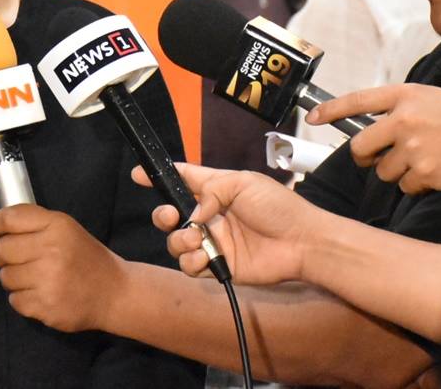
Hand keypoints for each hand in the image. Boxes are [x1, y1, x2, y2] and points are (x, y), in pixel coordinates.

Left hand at [0, 205, 124, 332]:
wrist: (114, 292)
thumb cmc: (85, 257)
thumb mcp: (63, 229)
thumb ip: (26, 228)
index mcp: (56, 225)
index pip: (9, 219)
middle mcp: (51, 250)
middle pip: (2, 249)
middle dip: (0, 254)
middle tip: (12, 258)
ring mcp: (48, 281)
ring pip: (5, 277)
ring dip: (13, 278)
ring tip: (33, 277)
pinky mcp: (46, 307)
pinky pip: (15, 301)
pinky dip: (22, 298)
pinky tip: (39, 293)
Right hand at [135, 163, 323, 285]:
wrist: (302, 243)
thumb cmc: (279, 208)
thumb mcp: (243, 182)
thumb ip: (210, 191)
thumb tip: (193, 213)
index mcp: (216, 190)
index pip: (183, 180)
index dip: (159, 176)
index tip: (138, 174)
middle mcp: (210, 216)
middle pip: (170, 214)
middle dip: (162, 214)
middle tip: (171, 216)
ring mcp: (213, 241)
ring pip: (176, 242)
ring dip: (179, 240)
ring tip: (196, 239)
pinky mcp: (219, 265)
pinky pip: (190, 265)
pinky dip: (192, 261)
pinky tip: (206, 256)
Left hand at [307, 85, 440, 194]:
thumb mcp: (428, 98)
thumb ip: (398, 107)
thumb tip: (370, 124)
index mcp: (404, 96)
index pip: (357, 100)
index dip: (331, 110)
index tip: (312, 118)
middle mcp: (404, 120)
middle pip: (360, 147)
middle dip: (364, 157)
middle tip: (375, 157)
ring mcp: (412, 148)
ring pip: (382, 171)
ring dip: (395, 171)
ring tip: (420, 160)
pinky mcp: (424, 173)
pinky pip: (404, 186)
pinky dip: (415, 184)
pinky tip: (433, 171)